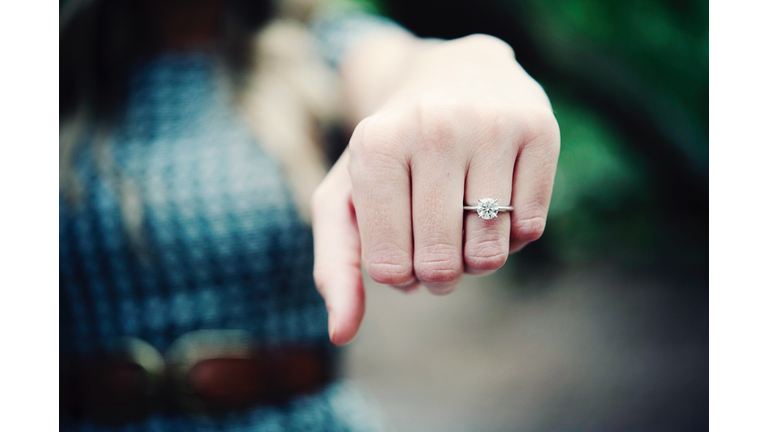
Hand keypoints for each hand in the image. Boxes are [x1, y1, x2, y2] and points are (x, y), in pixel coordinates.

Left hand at [311, 34, 559, 344]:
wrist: (453, 75)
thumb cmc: (393, 152)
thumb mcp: (346, 198)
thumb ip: (335, 265)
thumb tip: (339, 333)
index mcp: (376, 145)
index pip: (389, 268)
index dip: (398, 274)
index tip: (399, 246)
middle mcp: (434, 127)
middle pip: (442, 264)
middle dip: (438, 273)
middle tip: (435, 244)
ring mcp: (491, 125)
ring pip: (491, 253)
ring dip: (476, 258)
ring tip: (463, 224)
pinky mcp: (540, 129)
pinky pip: (532, 230)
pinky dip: (513, 236)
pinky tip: (497, 199)